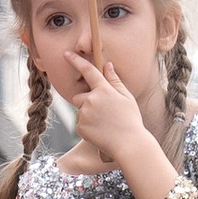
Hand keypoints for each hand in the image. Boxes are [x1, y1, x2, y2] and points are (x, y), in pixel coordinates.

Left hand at [62, 48, 151, 166]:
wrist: (129, 144)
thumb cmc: (131, 120)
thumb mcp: (126, 97)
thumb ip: (114, 80)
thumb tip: (107, 65)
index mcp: (103, 90)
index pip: (87, 70)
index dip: (75, 60)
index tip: (66, 54)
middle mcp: (91, 100)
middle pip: (79, 96)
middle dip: (86, 102)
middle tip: (102, 113)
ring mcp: (84, 114)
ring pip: (80, 111)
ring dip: (88, 115)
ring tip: (104, 124)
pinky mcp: (80, 127)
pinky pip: (80, 124)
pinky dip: (87, 127)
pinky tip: (100, 132)